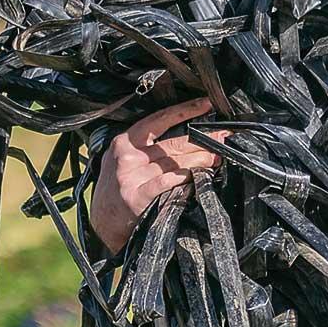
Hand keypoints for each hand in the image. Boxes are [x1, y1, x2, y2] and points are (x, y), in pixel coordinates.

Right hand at [89, 97, 218, 253]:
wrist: (104, 221)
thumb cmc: (122, 187)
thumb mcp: (128, 161)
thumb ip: (152, 149)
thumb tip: (192, 141)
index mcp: (125, 142)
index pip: (158, 120)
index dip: (184, 111)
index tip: (205, 104)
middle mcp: (128, 156)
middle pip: (173, 144)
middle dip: (202, 140)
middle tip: (222, 138)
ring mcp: (132, 176)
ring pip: (175, 163)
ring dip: (200, 160)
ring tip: (216, 158)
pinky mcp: (138, 196)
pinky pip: (168, 182)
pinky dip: (186, 178)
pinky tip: (199, 175)